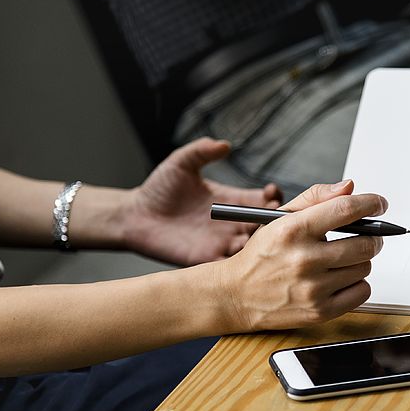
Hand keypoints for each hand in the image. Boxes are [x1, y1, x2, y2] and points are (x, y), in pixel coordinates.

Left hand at [123, 138, 280, 264]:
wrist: (135, 216)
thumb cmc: (158, 188)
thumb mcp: (181, 163)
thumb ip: (201, 152)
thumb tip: (225, 144)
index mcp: (231, 199)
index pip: (263, 200)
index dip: (273, 197)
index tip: (272, 192)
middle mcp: (231, 223)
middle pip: (264, 225)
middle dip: (274, 221)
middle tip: (274, 216)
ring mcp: (222, 243)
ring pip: (253, 247)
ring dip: (261, 243)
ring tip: (259, 235)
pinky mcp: (208, 259)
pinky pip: (231, 266)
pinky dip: (242, 264)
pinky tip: (244, 254)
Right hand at [210, 179, 386, 331]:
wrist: (236, 295)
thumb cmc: (262, 254)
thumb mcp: (281, 217)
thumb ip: (316, 198)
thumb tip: (350, 187)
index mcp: (294, 230)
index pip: (345, 209)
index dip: (371, 203)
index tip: (379, 204)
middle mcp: (304, 259)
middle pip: (365, 243)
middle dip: (372, 237)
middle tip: (367, 236)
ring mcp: (313, 288)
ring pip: (365, 267)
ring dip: (360, 261)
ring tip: (342, 260)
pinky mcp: (320, 311)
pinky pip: (362, 292)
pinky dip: (358, 284)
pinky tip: (341, 279)